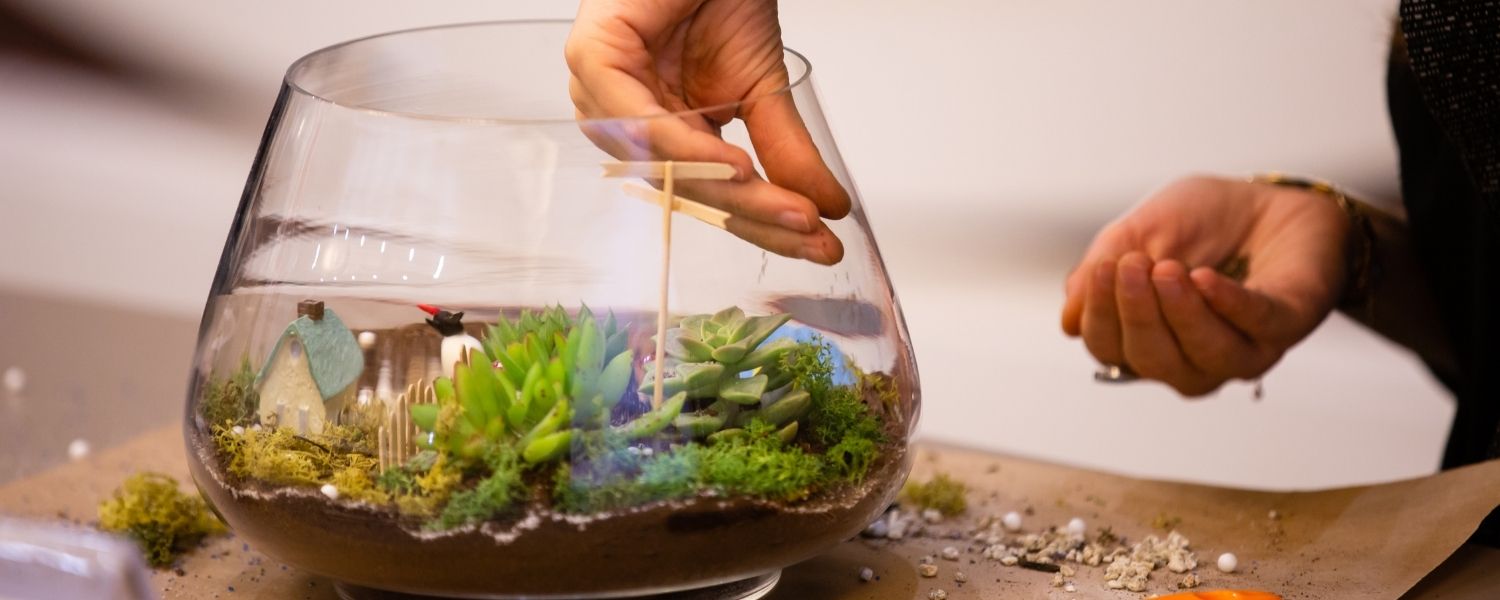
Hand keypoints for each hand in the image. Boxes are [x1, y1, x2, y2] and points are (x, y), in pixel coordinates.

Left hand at [566, 0, 848, 263]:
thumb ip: (785, 150)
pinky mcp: (592, 60)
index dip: (763, 222)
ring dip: (729, 192)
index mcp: (658, 131)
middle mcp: (624, 120)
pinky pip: (638, 123)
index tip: (819, 245)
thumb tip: (829, 207)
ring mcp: (601, 94)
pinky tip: (737, 165)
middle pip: (686, 190)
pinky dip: (689, 149)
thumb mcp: (763, 87)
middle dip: (755, 215)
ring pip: (664, 167)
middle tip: (810, 230)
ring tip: (789, 208)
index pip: (707, 194)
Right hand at [1060, 176, 1350, 395]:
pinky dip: (1229, 305)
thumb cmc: (1201, 222)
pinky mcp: (1290, 322)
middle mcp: (1193, 357)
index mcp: (1149, 339)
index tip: (1104, 269)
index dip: (1102, 317)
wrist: (1268, 198)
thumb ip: (1102, 269)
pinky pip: (1258, 326)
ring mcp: (1243, 347)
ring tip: (1167, 270)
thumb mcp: (1139, 232)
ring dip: (1181, 314)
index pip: (1111, 349)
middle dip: (1137, 315)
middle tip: (1132, 266)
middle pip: (1154, 361)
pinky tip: (1205, 279)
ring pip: (1207, 356)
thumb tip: (1071, 319)